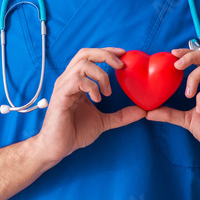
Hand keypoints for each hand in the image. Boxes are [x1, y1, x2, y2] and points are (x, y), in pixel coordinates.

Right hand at [37, 48, 145, 162]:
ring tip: (107, 92)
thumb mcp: (104, 122)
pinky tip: (97, 99)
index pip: (90, 57)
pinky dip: (91, 86)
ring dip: (100, 75)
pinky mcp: (60, 96)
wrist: (57, 147)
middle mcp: (68, 80)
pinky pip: (76, 80)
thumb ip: (121, 116)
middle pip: (85, 53)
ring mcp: (63, 87)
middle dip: (105, 55)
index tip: (124, 55)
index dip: (107, 52)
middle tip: (120, 66)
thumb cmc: (74, 132)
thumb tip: (142, 112)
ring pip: (82, 64)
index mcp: (77, 82)